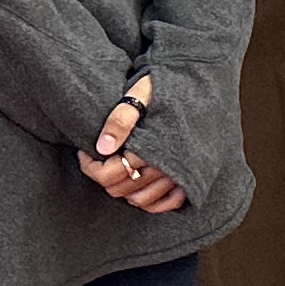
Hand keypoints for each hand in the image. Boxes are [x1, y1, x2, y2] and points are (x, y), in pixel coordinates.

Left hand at [77, 71, 187, 214]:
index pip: (109, 174)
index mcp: (151, 146)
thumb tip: (102, 147)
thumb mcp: (139, 93)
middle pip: (122, 189)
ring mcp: (181, 173)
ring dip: (124, 190)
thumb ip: (120, 118)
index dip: (90, 167)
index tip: (85, 152)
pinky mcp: (192, 175)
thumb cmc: (167, 85)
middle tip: (100, 159)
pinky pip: (171, 202)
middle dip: (104, 176)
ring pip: (143, 199)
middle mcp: (168, 165)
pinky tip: (139, 191)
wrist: (199, 81)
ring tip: (117, 170)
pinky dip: (153, 204)